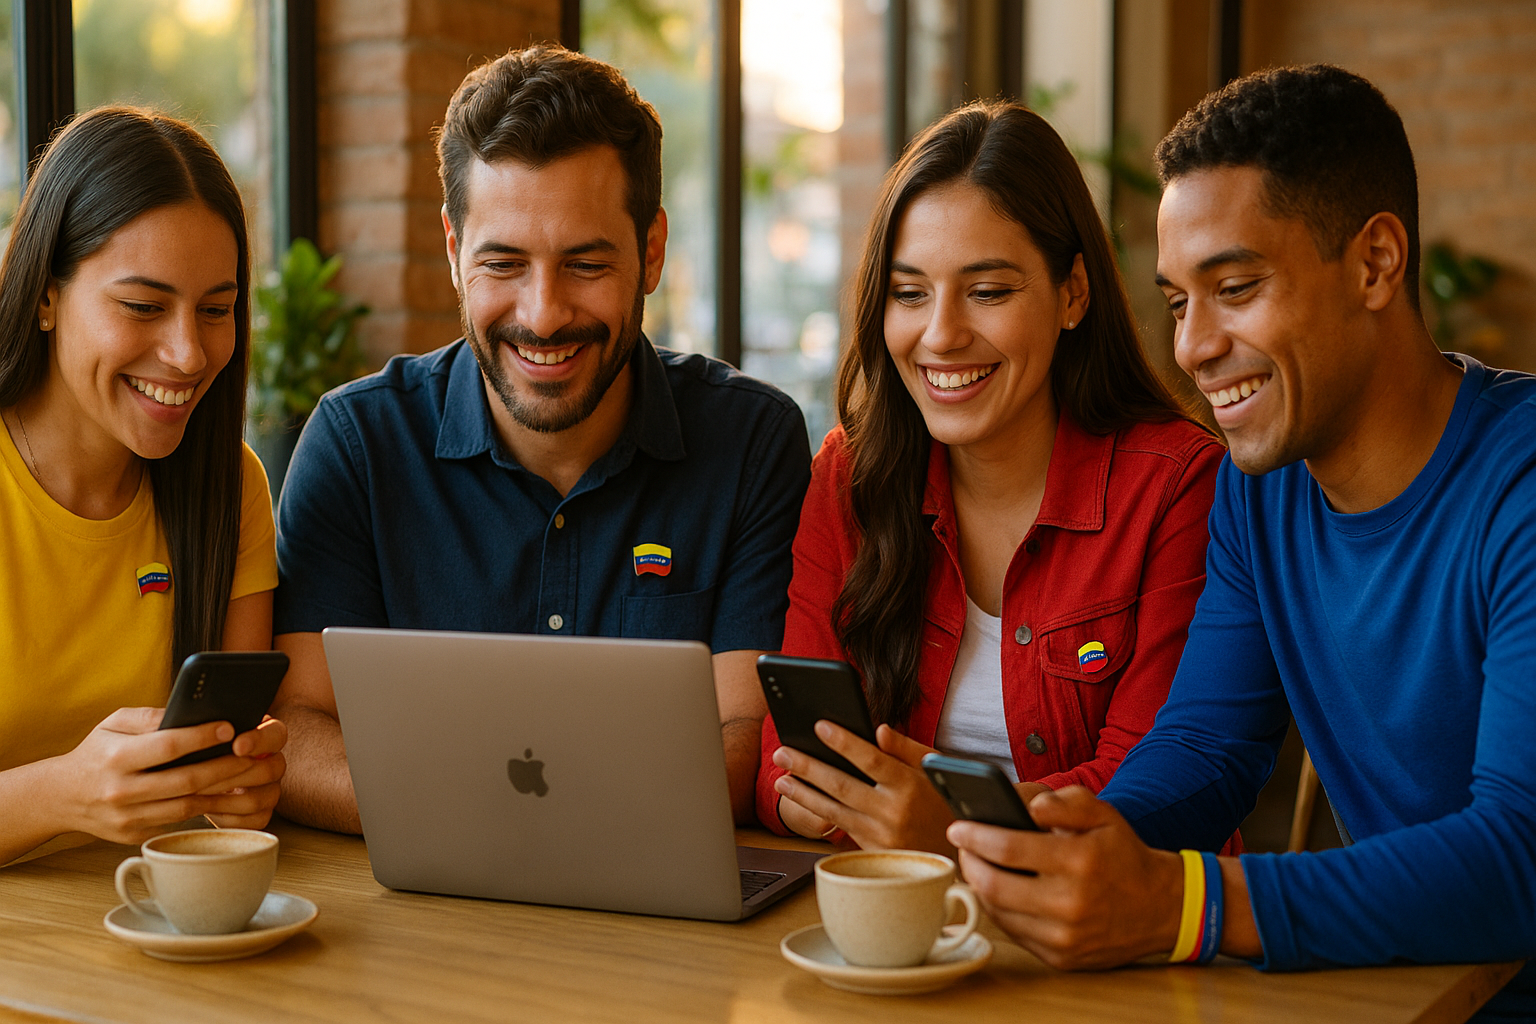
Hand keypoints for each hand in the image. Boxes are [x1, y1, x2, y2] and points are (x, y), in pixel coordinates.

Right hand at [49, 708, 285, 843]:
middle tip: (256, 754)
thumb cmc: (97, 752)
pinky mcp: (137, 835)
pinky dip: (208, 809)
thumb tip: (191, 712)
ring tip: (252, 776)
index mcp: (116, 758)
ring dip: (225, 791)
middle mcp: (121, 791)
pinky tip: (231, 795)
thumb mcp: (113, 723)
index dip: (201, 737)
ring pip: (188, 806)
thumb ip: (150, 717)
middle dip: (227, 767)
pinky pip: (180, 822)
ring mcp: (129, 818)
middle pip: (186, 780)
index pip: (167, 746)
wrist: (62, 797)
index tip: (229, 726)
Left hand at [203, 715, 286, 828]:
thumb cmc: (197, 747)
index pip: (277, 735)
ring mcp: (270, 790)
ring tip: (195, 792)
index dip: (259, 741)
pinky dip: (227, 816)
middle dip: (234, 773)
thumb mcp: (201, 729)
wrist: (189, 776)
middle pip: (272, 769)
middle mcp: (274, 762)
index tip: (236, 746)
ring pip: (260, 798)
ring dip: (226, 796)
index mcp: (268, 736)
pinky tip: (204, 807)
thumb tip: (194, 719)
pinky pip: (253, 820)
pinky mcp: (260, 814)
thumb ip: (205, 723)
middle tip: (201, 775)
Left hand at [772, 722, 956, 853]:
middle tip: (782, 753)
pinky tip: (802, 799)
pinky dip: (818, 811)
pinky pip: (840, 826)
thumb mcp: (935, 769)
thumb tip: (879, 729)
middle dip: (808, 767)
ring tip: (781, 780)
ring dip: (803, 794)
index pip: (871, 759)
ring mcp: (880, 835)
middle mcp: (893, 811)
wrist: (955, 854)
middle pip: (842, 785)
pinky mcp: (872, 851)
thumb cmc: (943, 802)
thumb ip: (906, 748)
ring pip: (833, 810)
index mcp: (910, 785)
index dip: (843, 742)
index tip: (819, 726)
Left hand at [946, 786, 1184, 969]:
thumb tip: (1028, 805)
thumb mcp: (1104, 814)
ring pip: (997, 911)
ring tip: (976, 865)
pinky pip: (1013, 932)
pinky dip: (999, 910)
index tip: (957, 826)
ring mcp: (1063, 937)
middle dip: (968, 861)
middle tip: (961, 846)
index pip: (1008, 847)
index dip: (974, 835)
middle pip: (993, 884)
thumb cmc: (1123, 855)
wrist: (1161, 909)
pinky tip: (998, 890)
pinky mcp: (1060, 959)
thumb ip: (1065, 801)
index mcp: (1078, 861)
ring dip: (979, 886)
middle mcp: (1069, 903)